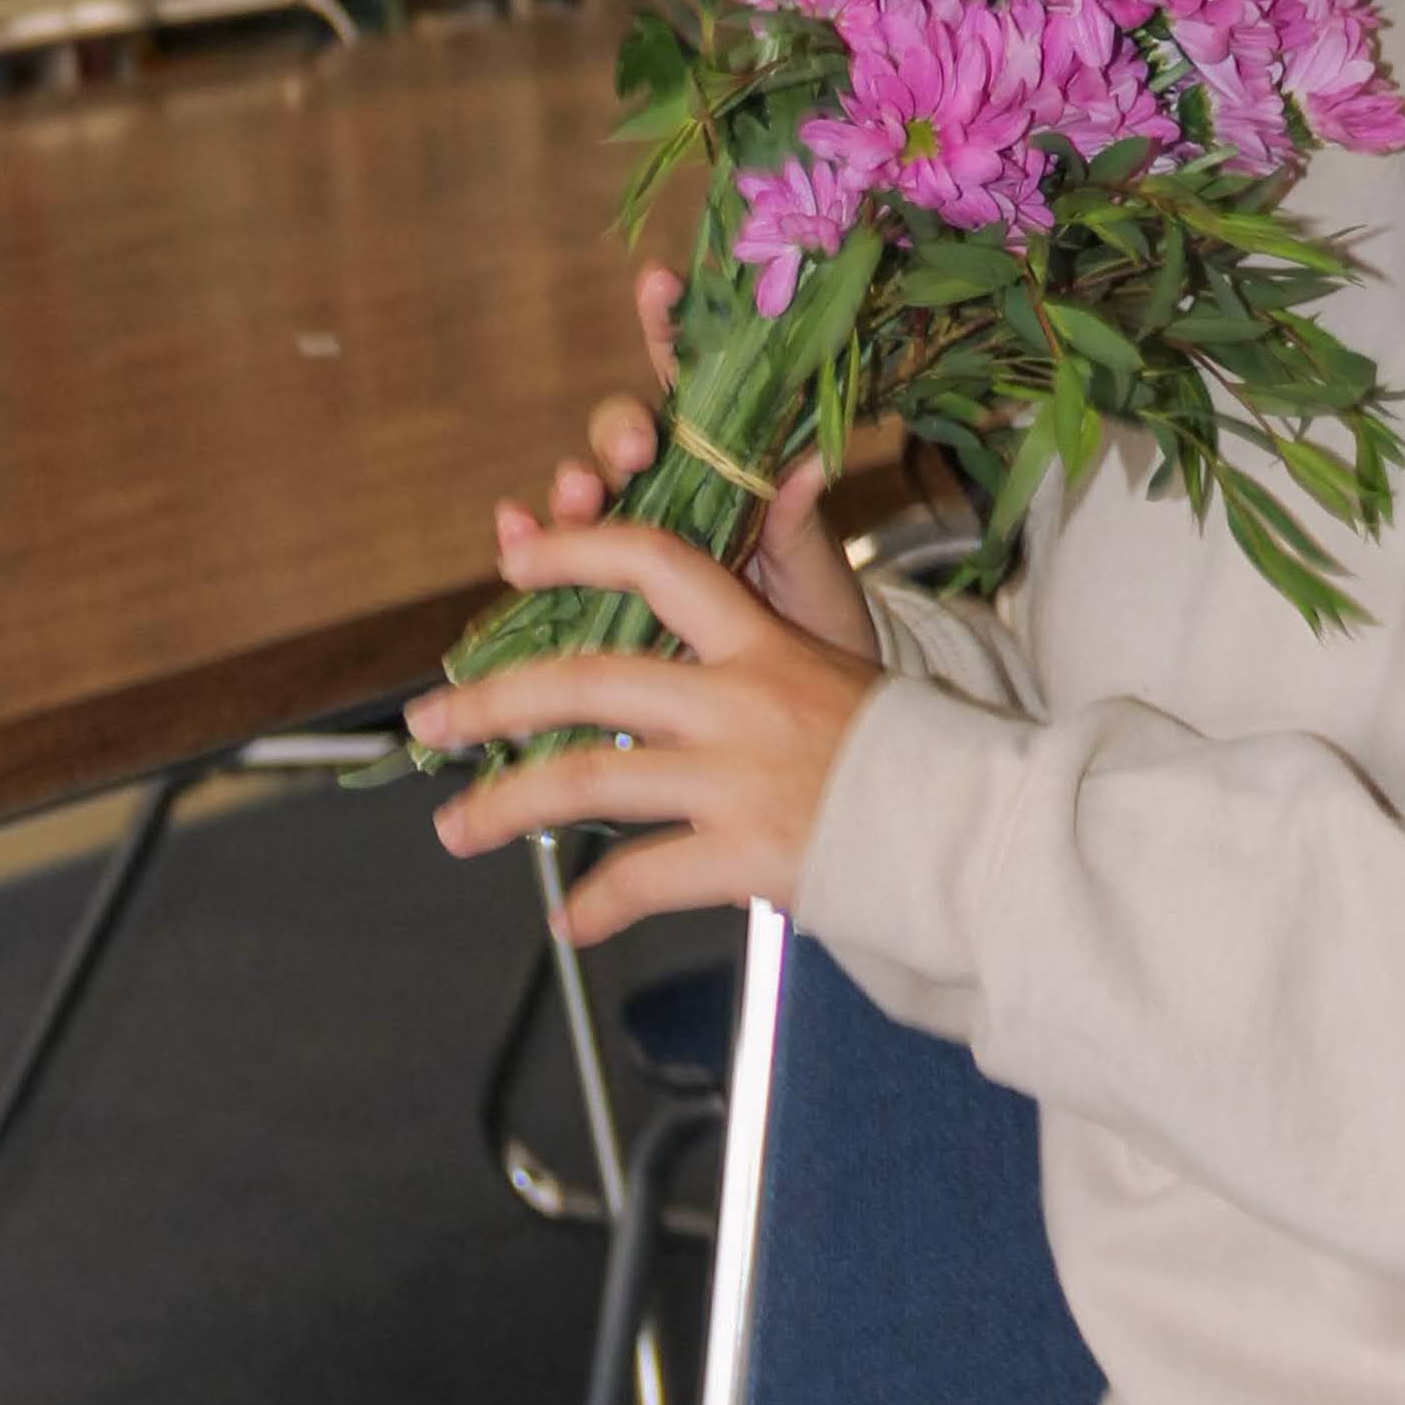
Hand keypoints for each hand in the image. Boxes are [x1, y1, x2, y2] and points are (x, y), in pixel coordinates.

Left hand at [414, 514, 879, 939]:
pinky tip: (572, 922)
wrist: (975, 832)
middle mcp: (740, 701)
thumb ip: (778, 600)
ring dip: (505, 805)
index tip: (514, 558)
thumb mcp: (837, 656)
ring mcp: (737, 779)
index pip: (659, 565)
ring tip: (456, 828)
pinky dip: (597, 904)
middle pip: (586, 680)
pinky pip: (641, 877)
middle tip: (429, 723)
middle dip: (491, 702)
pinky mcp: (745, 854)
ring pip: (587, 780)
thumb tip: (780, 482)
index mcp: (762, 642)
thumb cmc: (906, 748)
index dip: (578, 552)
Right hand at [526, 262, 878, 660]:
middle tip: (638, 450)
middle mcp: (669, 493)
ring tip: (580, 497)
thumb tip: (811, 463)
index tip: (660, 279)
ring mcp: (628, 541)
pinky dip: (525, 543)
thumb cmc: (817, 627)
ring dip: (573, 487)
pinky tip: (513, 536)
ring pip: (584, 494)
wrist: (799, 721)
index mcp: (728, 469)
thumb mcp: (817, 575)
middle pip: (623, 435)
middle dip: (618, 431)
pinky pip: (549, 562)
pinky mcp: (596, 595)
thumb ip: (798, 522)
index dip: (671, 328)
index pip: (696, 384)